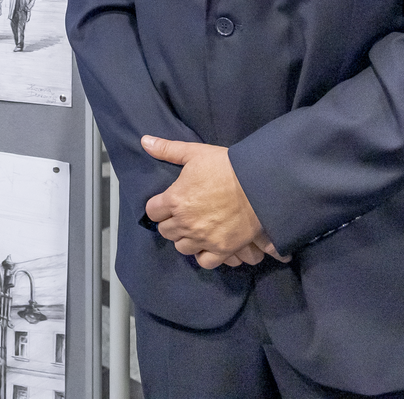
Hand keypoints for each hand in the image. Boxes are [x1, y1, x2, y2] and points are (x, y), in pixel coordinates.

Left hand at [141, 135, 288, 268]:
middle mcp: (185, 223)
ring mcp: (203, 238)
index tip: (167, 203)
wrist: (259, 183)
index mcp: (175, 200)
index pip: (152, 212)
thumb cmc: (226, 166)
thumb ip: (168, 150)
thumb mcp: (195, 153)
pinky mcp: (222, 249)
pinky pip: (204, 261)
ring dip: (185, 239)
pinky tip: (207, 244)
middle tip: (183, 214)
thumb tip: (144, 141)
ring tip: (194, 229)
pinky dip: (203, 255)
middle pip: (165, 231)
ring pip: (181, 247)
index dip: (158, 207)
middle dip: (171, 222)